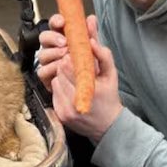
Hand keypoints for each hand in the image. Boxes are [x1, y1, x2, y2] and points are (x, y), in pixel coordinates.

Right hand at [37, 14, 102, 91]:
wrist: (99, 106)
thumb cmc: (101, 83)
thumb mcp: (104, 62)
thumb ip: (96, 38)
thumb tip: (91, 21)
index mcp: (71, 42)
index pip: (58, 25)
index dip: (57, 21)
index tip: (62, 22)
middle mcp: (58, 51)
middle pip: (44, 37)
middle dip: (52, 38)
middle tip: (64, 44)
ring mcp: (52, 65)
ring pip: (42, 53)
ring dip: (53, 54)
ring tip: (66, 59)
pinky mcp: (49, 79)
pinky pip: (42, 71)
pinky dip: (50, 70)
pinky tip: (60, 72)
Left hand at [51, 21, 121, 143]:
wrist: (107, 126)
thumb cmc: (110, 98)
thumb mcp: (111, 75)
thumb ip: (103, 55)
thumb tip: (91, 41)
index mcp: (90, 91)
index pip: (67, 67)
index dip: (69, 58)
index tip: (74, 56)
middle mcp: (75, 103)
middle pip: (59, 73)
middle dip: (65, 67)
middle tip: (74, 66)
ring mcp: (66, 111)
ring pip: (55, 82)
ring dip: (62, 78)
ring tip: (74, 80)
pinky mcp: (60, 115)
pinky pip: (54, 94)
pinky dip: (61, 90)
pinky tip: (71, 91)